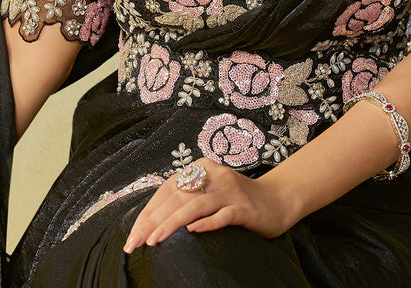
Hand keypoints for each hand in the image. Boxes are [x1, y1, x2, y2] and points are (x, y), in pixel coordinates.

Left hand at [123, 159, 290, 252]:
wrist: (277, 200)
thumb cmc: (237, 201)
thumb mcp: (209, 194)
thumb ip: (187, 199)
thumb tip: (151, 221)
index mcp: (201, 168)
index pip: (167, 190)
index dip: (147, 212)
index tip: (132, 235)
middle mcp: (213, 175)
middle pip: (176, 197)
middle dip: (152, 220)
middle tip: (135, 243)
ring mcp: (230, 190)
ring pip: (194, 204)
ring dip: (171, 222)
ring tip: (153, 240)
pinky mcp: (244, 208)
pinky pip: (223, 215)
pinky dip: (207, 223)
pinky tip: (192, 232)